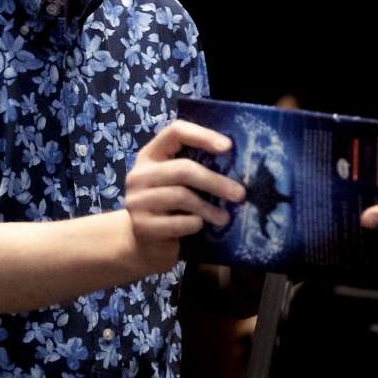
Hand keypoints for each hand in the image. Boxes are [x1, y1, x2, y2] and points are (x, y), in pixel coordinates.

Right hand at [125, 120, 246, 270]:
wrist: (145, 245)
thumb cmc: (170, 208)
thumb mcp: (177, 183)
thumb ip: (196, 169)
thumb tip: (239, 166)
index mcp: (151, 155)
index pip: (175, 132)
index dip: (202, 135)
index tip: (228, 147)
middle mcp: (139, 174)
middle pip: (182, 169)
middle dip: (215, 182)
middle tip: (240, 194)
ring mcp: (136, 200)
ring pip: (181, 196)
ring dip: (209, 208)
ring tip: (225, 218)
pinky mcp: (141, 226)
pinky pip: (177, 222)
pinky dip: (194, 224)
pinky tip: (200, 227)